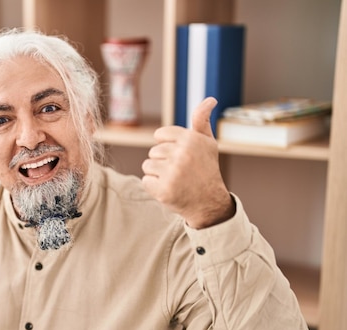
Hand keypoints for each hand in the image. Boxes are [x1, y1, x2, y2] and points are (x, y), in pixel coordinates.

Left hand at [141, 97, 234, 228]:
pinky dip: (154, 187)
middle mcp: (182, 154)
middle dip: (163, 161)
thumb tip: (210, 99)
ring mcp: (172, 173)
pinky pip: (145, 181)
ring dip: (157, 174)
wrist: (209, 203)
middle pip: (153, 151)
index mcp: (190, 139)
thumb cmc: (206, 170)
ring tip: (175, 180)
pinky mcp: (163, 190)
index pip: (160, 135)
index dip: (168, 146)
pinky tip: (170, 189)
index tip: (181, 156)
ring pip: (147, 165)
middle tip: (181, 171)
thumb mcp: (207, 143)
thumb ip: (202, 120)